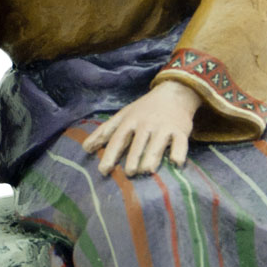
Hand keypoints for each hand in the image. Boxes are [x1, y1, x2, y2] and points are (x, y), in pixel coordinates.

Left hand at [82, 81, 200, 175]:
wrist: (173, 93)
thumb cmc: (144, 109)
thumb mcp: (123, 116)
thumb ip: (105, 132)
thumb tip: (85, 148)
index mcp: (130, 121)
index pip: (118, 139)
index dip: (110, 154)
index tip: (103, 170)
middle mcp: (147, 124)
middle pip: (138, 142)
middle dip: (133, 157)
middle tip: (128, 172)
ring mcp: (164, 127)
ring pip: (158, 143)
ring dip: (152, 156)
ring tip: (147, 170)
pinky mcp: (180, 131)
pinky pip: (181, 142)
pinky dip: (179, 152)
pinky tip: (176, 162)